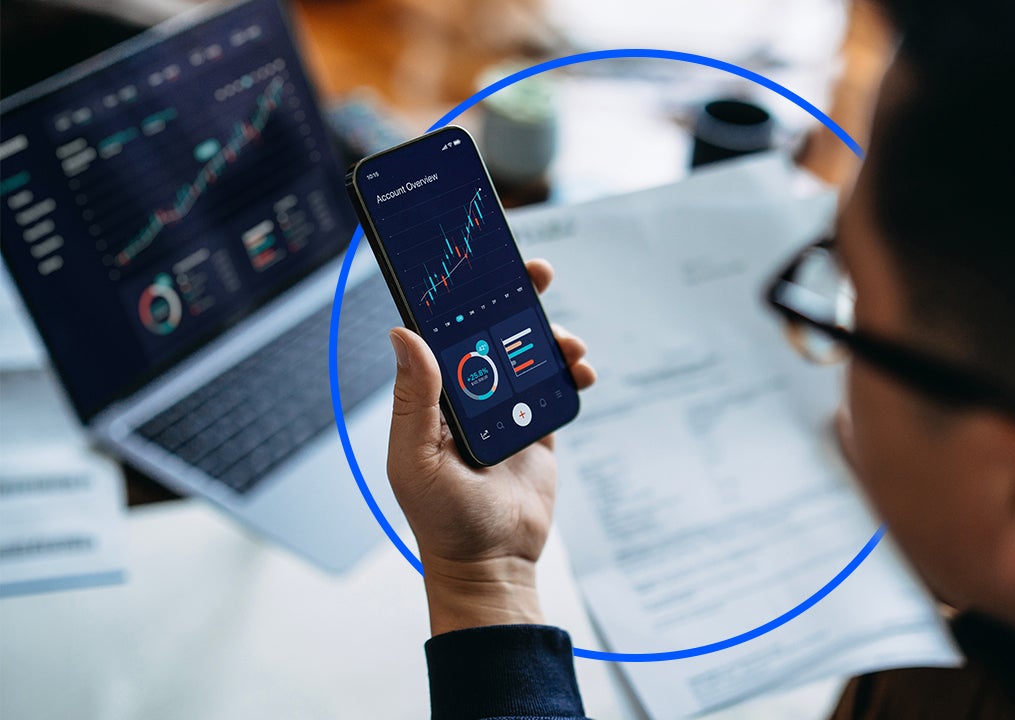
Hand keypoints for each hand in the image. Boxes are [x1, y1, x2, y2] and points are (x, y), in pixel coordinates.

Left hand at [386, 259, 595, 634]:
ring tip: (568, 344)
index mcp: (434, 392)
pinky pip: (559, 383)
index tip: (475, 259)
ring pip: (531, 351)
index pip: (444, 328)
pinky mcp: (540, 425)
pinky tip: (582, 371)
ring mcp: (507, 406)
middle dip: (514, 296)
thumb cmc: (443, 518)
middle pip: (493, 328)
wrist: (494, 563)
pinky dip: (573, 370)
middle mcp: (470, 391)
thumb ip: (415, 397)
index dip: (458, 292)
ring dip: (552, 335)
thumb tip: (403, 332)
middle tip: (535, 272)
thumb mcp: (416, 458)